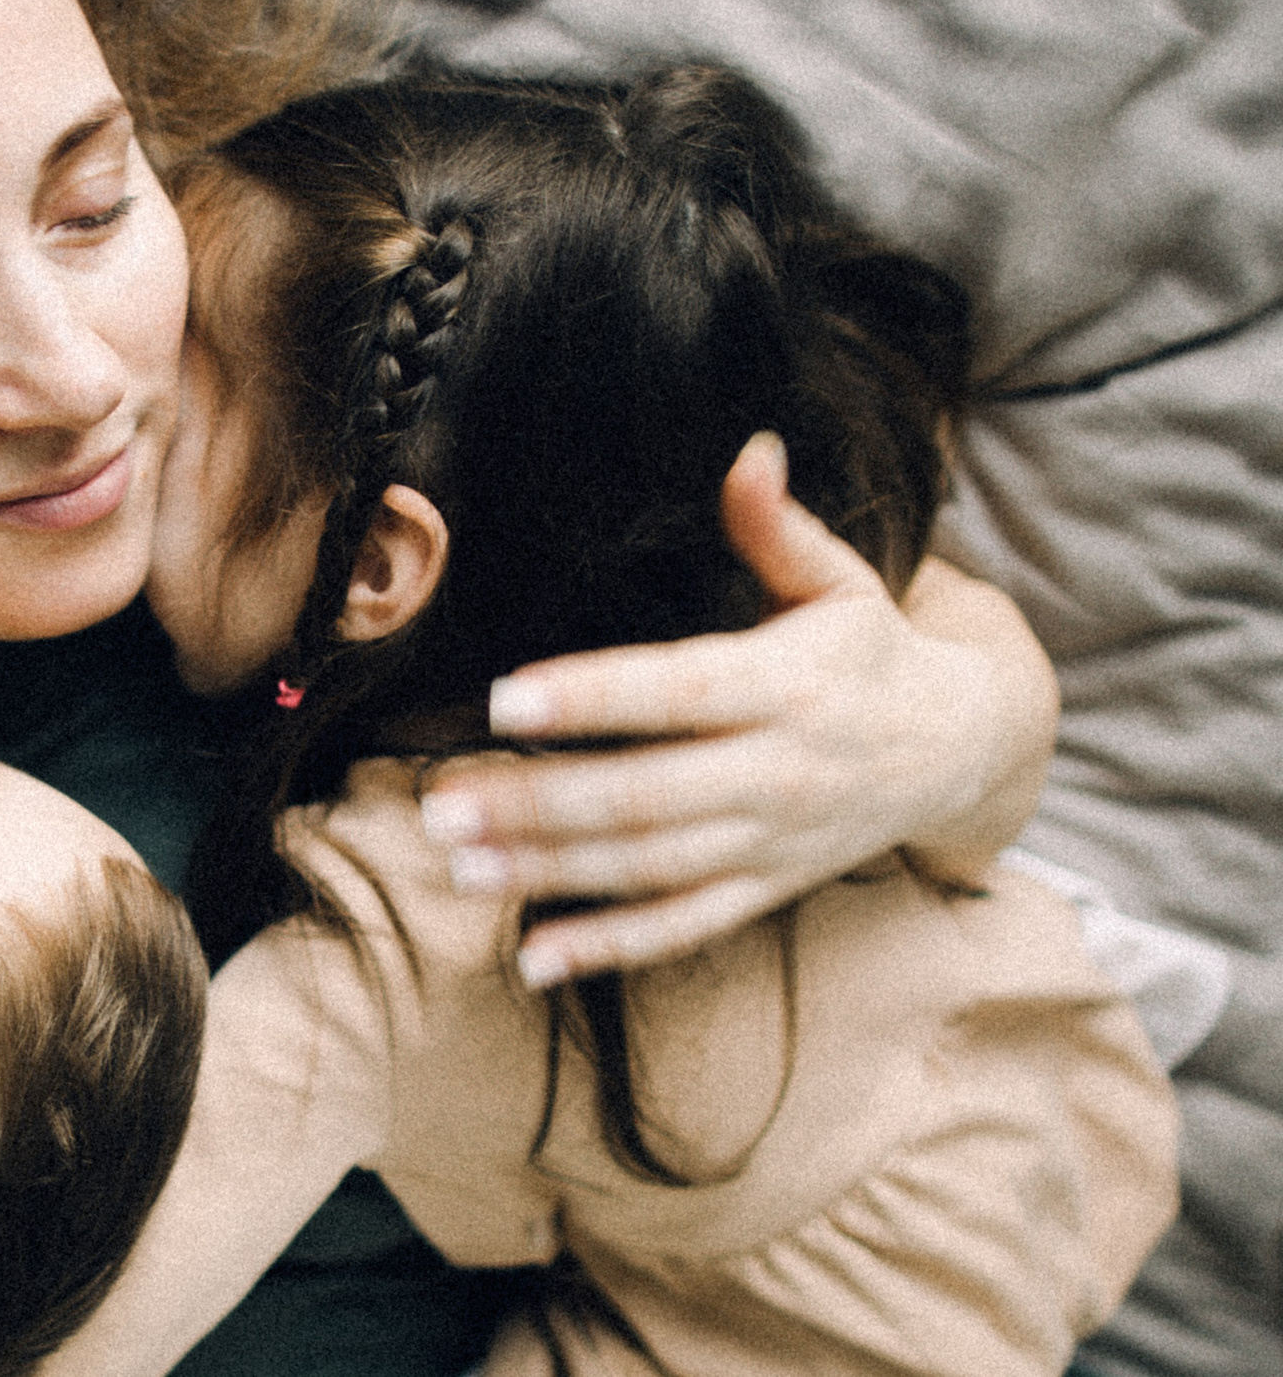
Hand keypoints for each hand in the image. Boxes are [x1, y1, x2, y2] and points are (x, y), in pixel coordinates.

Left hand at [416, 431, 1057, 987]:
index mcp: (786, 684)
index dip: (592, 695)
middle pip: (644, 794)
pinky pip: (682, 927)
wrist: (963, 751)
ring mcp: (771, 841)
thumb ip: (776, 526)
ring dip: (549, 872)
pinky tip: (532, 956)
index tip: (506, 698)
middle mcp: (779, 772)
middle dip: (537, 803)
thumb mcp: (840, 581)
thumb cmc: (870, 651)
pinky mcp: (766, 889)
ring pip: (649, 867)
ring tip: (460, 863)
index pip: (676, 691)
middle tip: (441, 802)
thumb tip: (749, 449)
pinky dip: (609, 947)